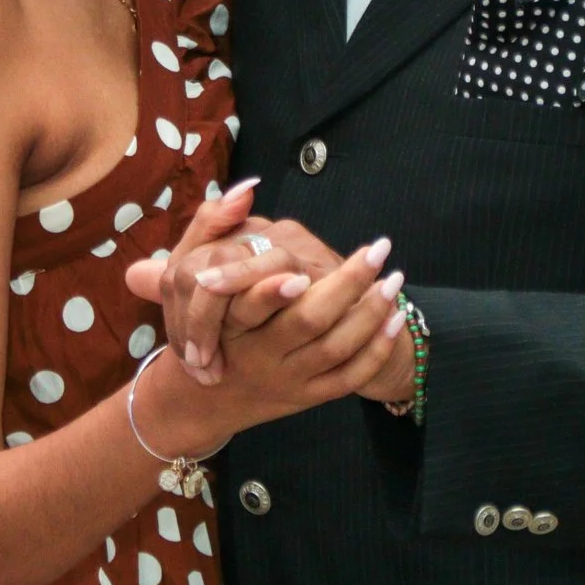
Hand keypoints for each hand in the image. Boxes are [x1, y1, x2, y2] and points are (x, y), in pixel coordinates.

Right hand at [128, 189, 415, 405]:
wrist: (207, 394)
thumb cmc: (204, 317)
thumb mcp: (187, 268)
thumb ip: (212, 223)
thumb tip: (247, 187)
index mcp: (229, 321)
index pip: (253, 303)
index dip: (277, 289)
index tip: (306, 268)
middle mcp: (259, 354)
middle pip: (308, 321)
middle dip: (346, 285)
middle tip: (377, 250)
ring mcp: (287, 377)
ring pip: (335, 348)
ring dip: (370, 313)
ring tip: (394, 279)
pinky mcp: (309, 396)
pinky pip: (350, 377)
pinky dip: (377, 350)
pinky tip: (396, 318)